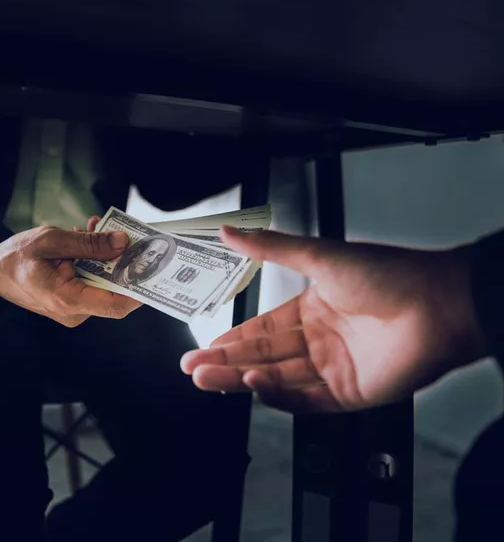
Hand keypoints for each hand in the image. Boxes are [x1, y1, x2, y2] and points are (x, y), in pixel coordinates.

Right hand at [0, 225, 140, 326]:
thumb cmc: (15, 257)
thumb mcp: (52, 240)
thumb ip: (88, 243)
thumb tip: (122, 242)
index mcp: (66, 299)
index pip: (115, 305)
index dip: (139, 289)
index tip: (153, 269)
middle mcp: (73, 310)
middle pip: (112, 291)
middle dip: (119, 261)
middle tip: (122, 233)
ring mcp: (72, 308)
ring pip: (102, 283)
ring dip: (103, 256)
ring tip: (92, 229)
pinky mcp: (71, 301)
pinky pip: (91, 282)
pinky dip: (92, 261)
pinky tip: (83, 240)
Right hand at [180, 227, 489, 411]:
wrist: (440, 305)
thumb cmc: (388, 275)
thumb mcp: (319, 256)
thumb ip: (270, 248)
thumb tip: (230, 232)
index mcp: (312, 309)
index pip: (261, 330)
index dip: (230, 338)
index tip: (201, 346)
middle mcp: (320, 341)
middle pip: (263, 357)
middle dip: (225, 363)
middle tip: (193, 369)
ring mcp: (334, 369)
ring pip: (277, 379)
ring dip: (241, 379)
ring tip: (209, 379)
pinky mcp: (350, 394)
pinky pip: (306, 400)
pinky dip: (277, 396)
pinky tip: (253, 386)